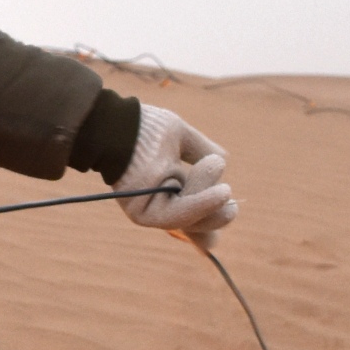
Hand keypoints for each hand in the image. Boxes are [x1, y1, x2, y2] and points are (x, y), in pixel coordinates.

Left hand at [117, 104, 235, 243]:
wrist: (118, 125)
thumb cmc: (145, 128)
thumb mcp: (181, 137)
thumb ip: (202, 149)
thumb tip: (223, 159)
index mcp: (173, 189)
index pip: (200, 213)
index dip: (216, 216)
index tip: (231, 207)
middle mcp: (163, 205)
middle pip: (200, 224)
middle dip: (219, 216)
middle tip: (231, 204)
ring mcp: (154, 212)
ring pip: (195, 217)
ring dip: (211, 200)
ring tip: (223, 189)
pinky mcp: (145, 214)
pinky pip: (181, 214)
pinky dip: (203, 205)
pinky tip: (222, 194)